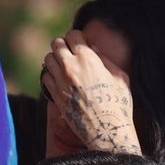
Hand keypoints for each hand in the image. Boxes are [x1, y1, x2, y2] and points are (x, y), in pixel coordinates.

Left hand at [40, 32, 139, 153]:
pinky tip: (60, 81)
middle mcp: (70, 66)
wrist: (106, 130)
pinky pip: (44, 77)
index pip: (73, 35)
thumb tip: (93, 48)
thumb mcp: (119, 77)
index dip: (77, 38)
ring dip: (55, 60)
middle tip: (71, 54)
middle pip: (56, 43)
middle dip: (63, 46)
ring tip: (65, 67)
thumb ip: (105, 59)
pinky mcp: (54, 95)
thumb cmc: (118, 104)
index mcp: (88, 58)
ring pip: (48, 58)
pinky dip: (51, 76)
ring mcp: (60, 81)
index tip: (81, 45)